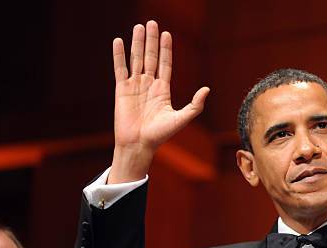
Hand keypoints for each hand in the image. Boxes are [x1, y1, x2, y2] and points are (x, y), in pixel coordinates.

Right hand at [109, 20, 208, 182]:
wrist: (139, 144)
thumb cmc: (161, 135)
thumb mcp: (182, 119)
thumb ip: (195, 105)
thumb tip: (207, 89)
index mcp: (162, 90)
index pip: (165, 64)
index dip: (166, 49)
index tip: (167, 34)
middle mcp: (148, 85)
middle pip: (150, 57)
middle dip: (152, 40)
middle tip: (152, 23)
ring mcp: (134, 86)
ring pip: (136, 59)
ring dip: (137, 43)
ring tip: (139, 27)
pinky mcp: (121, 89)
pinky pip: (120, 68)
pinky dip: (119, 55)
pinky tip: (119, 41)